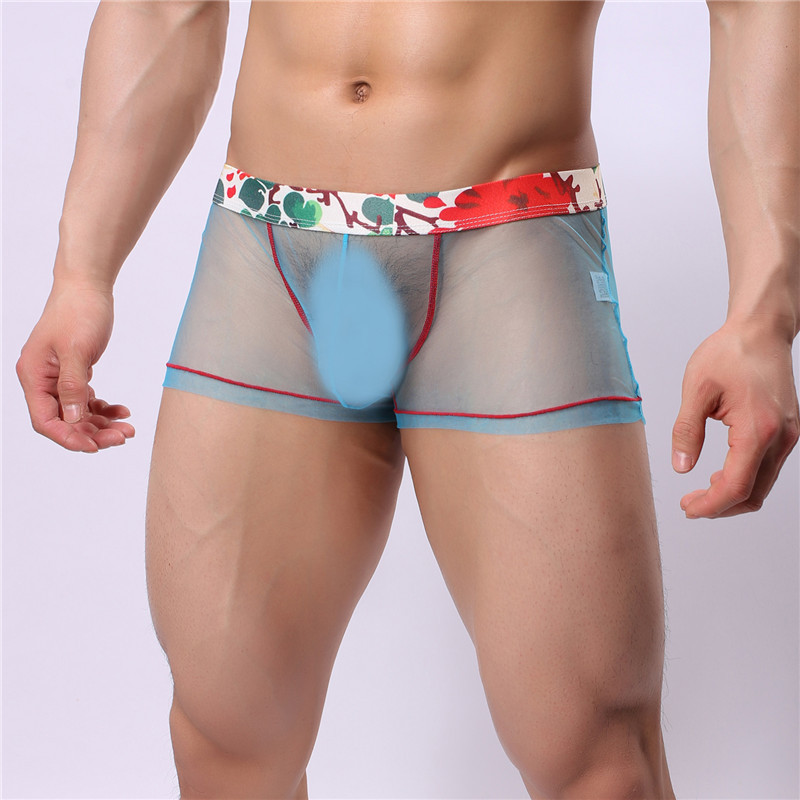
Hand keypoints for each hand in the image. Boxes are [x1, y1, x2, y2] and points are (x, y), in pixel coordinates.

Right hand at [16, 279, 134, 451]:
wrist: (88, 287)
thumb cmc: (79, 312)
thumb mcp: (77, 350)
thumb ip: (72, 386)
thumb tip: (71, 419)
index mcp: (33, 376)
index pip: (45, 420)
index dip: (69, 437)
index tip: (96, 446)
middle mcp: (42, 380)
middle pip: (64, 420)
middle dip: (93, 432)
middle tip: (123, 436)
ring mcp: (58, 377)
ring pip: (77, 413)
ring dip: (102, 424)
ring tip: (128, 428)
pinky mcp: (75, 373)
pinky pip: (86, 400)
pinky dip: (104, 409)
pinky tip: (122, 411)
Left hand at [671, 320, 798, 517]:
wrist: (761, 331)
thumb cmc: (730, 353)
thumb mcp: (697, 389)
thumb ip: (687, 431)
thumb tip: (681, 467)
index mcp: (758, 429)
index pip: (736, 487)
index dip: (711, 505)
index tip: (688, 509)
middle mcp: (781, 437)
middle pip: (753, 494)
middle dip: (720, 506)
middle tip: (689, 504)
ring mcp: (788, 436)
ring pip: (762, 484)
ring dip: (732, 494)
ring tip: (700, 492)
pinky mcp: (787, 431)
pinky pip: (767, 468)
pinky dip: (744, 479)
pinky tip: (720, 474)